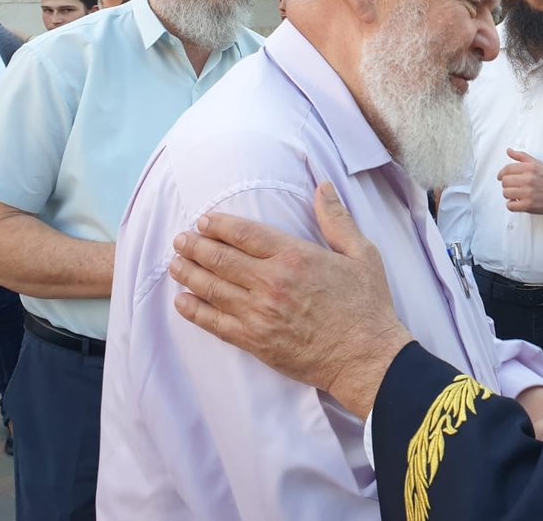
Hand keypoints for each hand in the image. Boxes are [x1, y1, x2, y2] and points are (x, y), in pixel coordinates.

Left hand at [169, 182, 412, 418]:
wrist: (365, 356)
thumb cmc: (367, 304)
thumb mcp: (362, 253)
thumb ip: (337, 219)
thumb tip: (323, 186)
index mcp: (295, 257)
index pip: (245, 234)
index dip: (220, 225)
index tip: (204, 220)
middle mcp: (271, 283)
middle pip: (221, 259)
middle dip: (195, 246)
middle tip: (181, 239)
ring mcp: (259, 314)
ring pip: (212, 289)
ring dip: (189, 273)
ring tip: (175, 263)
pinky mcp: (254, 341)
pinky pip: (215, 323)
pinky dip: (194, 311)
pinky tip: (182, 301)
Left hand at [497, 149, 542, 214]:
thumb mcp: (536, 163)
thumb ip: (521, 156)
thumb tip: (509, 151)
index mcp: (529, 168)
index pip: (507, 169)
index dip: (502, 173)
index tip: (501, 177)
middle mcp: (528, 179)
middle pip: (505, 182)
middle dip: (506, 184)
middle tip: (512, 186)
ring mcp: (528, 193)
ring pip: (506, 193)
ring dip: (509, 194)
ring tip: (515, 193)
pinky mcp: (528, 205)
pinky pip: (510, 205)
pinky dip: (511, 204)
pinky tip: (517, 201)